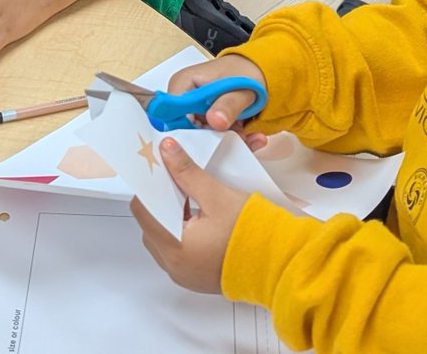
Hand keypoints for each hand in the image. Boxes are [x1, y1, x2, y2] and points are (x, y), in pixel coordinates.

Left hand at [131, 137, 248, 293]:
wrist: (284, 265)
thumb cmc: (252, 233)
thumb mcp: (216, 195)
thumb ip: (186, 171)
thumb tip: (166, 148)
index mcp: (174, 248)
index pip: (143, 210)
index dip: (149, 187)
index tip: (160, 171)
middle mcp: (175, 267)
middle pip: (152, 225)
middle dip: (161, 201)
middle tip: (176, 182)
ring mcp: (186, 276)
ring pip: (164, 237)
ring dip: (172, 216)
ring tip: (189, 197)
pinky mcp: (198, 278)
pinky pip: (179, 251)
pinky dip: (183, 232)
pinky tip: (198, 216)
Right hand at [167, 54, 267, 151]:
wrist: (254, 71)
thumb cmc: (245, 74)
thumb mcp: (241, 90)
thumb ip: (228, 106)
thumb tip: (215, 121)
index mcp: (183, 82)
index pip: (173, 114)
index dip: (191, 130)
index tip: (214, 136)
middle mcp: (182, 94)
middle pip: (184, 126)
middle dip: (211, 136)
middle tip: (236, 134)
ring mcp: (190, 105)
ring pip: (197, 132)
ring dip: (220, 136)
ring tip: (241, 131)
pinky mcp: (199, 113)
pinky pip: (206, 130)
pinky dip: (223, 134)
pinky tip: (238, 130)